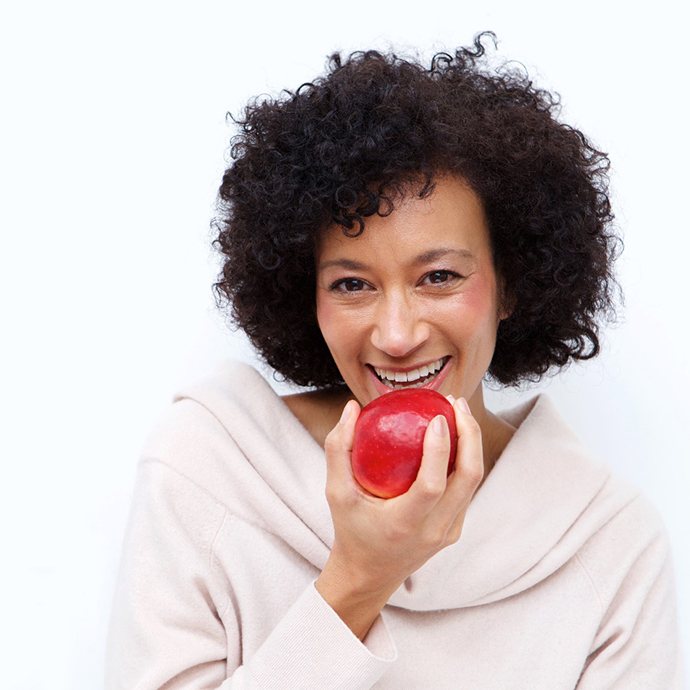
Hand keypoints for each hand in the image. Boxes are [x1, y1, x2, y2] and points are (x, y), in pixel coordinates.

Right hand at [320, 396, 484, 599]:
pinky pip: (466, 489)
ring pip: (474, 481)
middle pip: (469, 478)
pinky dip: (465, 459)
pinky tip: (455, 436)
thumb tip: (352, 407)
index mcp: (404, 524)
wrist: (369, 573)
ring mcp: (449, 532)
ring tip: (459, 412)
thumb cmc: (350, 529)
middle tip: (455, 404)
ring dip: (472, 443)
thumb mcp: (335, 492)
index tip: (438, 418)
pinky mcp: (455, 529)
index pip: (432, 486)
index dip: (439, 450)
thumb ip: (338, 449)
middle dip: (470, 435)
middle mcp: (434, 531)